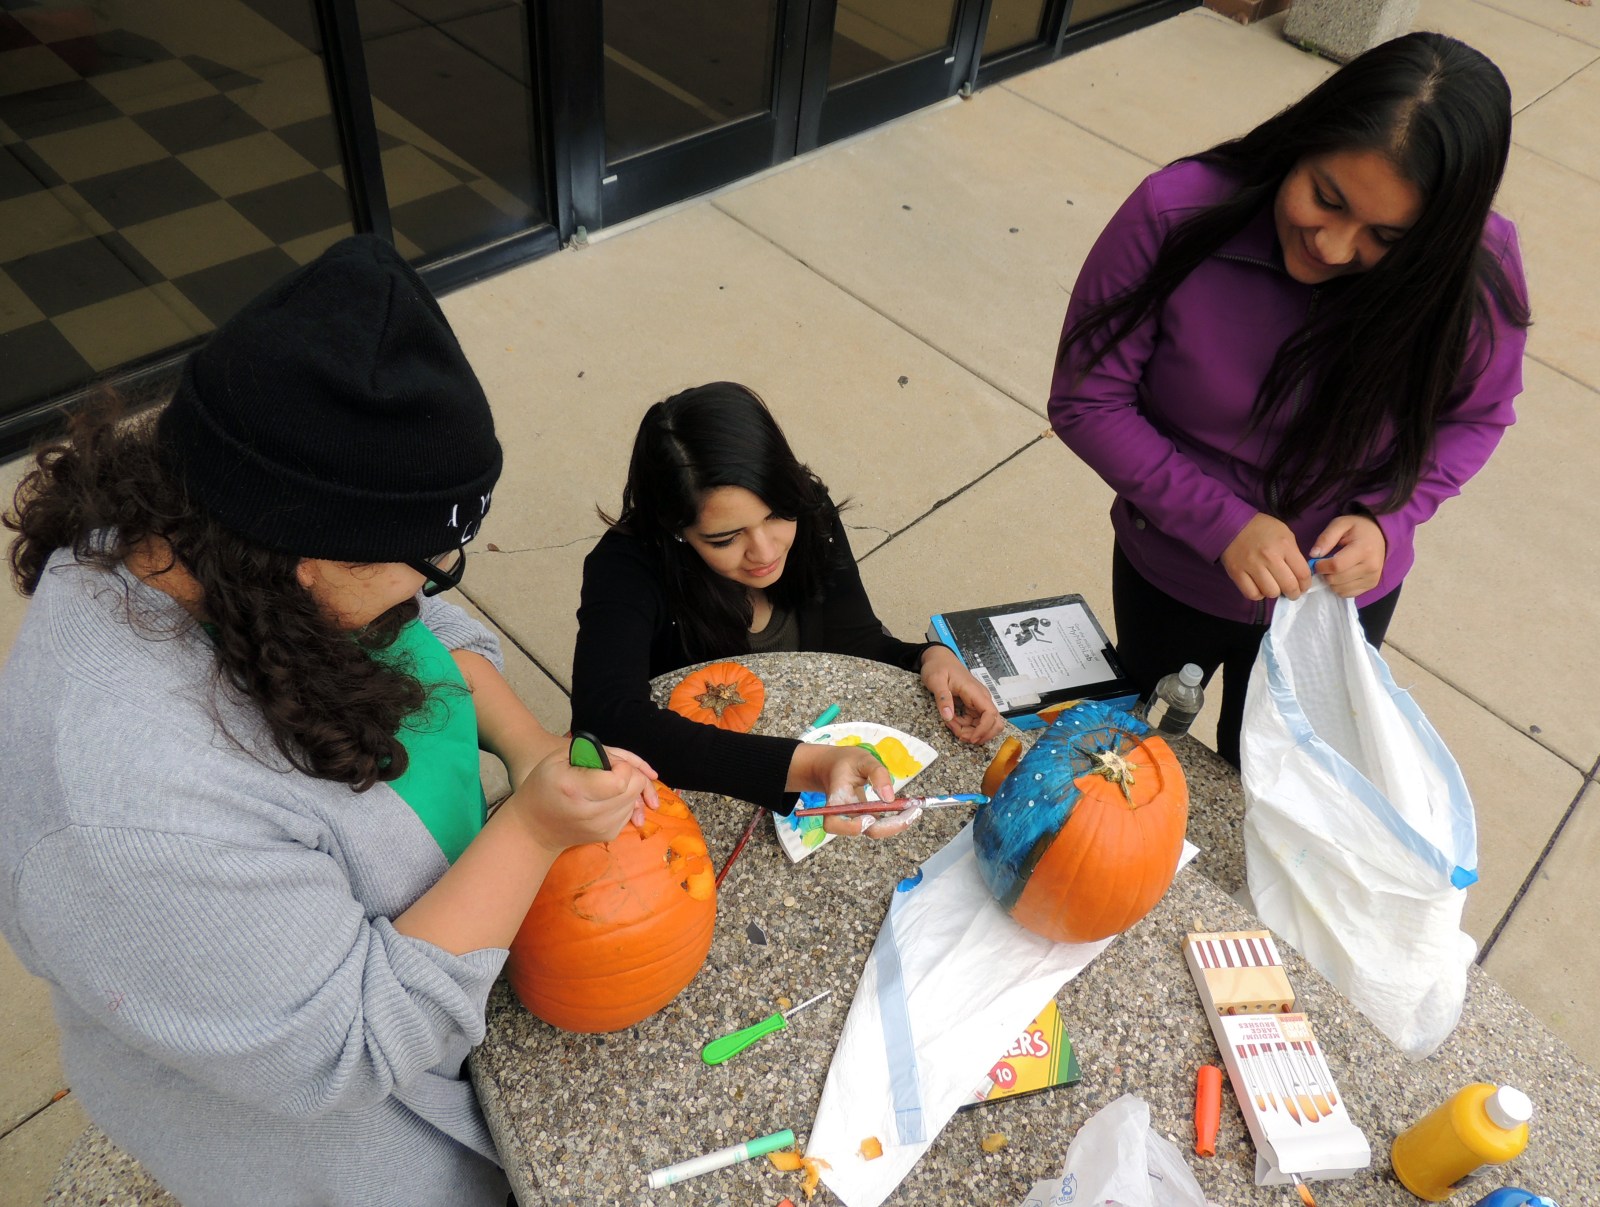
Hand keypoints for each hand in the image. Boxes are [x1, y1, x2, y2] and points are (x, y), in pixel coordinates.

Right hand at [504, 745, 657, 854]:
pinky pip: (630, 811)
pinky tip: (605, 798)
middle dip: (629, 774)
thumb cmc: (544, 786)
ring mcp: (603, 828)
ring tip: (604, 784)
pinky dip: (624, 801)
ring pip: (635, 799)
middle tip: (610, 770)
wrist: (535, 828)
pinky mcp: (609, 835)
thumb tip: (623, 762)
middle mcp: (593, 813)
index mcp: (576, 790)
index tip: (608, 763)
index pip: (621, 780)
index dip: (622, 766)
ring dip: (627, 788)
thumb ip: (593, 753)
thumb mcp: (558, 758)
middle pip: (634, 789)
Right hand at [787, 744, 913, 839]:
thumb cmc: (847, 762)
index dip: (851, 827)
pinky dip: (896, 820)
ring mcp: (855, 819)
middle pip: (862, 831)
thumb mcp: (862, 759)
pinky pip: (881, 825)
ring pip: (875, 831)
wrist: (836, 767)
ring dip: (896, 824)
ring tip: (915, 809)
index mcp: (836, 800)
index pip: (834, 823)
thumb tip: (889, 797)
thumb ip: (877, 773)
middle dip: (889, 826)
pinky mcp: (866, 819)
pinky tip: (910, 809)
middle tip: (913, 811)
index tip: (870, 817)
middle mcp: (843, 815)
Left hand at [920, 645, 1005, 744]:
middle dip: (979, 734)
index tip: (971, 738)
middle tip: (959, 734)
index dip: (984, 730)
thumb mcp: (936, 681)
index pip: (990, 714)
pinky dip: (965, 727)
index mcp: (975, 691)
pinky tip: (952, 721)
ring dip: (970, 732)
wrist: (939, 658)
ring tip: (952, 725)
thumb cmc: (939, 666)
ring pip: (984, 725)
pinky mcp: (973, 706)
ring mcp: (978, 703)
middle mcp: (981, 698)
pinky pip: (974, 722)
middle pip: (994, 723)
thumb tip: (948, 716)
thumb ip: (942, 698)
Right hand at [1221, 513, 1311, 601]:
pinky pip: (1252, 594)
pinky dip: (1258, 594)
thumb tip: (1298, 575)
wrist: (1232, 524)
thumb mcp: (1285, 534)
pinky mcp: (1237, 573)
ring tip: (1273, 587)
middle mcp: (1269, 557)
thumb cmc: (1262, 528)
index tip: (1303, 587)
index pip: (1302, 574)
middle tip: (1292, 592)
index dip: (1306, 585)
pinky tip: (1260, 588)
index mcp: (1284, 545)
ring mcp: (1252, 566)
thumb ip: (1293, 554)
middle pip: (1289, 586)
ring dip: (1275, 593)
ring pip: (1271, 592)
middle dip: (1294, 593)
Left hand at [1309, 514, 1386, 596]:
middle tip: (1325, 564)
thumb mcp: (1340, 524)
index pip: (1336, 566)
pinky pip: (1346, 594)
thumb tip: (1314, 555)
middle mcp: (1371, 567)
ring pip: (1339, 589)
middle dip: (1324, 573)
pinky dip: (1339, 587)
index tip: (1316, 560)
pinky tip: (1341, 575)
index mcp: (1364, 550)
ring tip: (1334, 568)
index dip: (1320, 565)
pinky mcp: (1371, 585)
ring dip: (1331, 581)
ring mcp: (1372, 578)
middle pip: (1336, 579)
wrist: (1380, 535)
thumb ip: (1326, 538)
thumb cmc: (1358, 528)